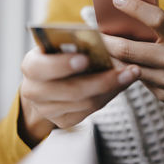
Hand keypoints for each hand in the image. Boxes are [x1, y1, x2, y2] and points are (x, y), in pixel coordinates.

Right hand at [19, 47, 139, 146]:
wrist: (44, 84)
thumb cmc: (56, 56)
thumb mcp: (58, 46)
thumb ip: (73, 45)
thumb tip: (104, 42)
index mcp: (31, 66)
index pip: (43, 67)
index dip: (63, 64)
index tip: (86, 59)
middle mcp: (34, 91)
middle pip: (71, 90)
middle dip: (103, 80)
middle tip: (127, 70)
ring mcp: (48, 110)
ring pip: (85, 102)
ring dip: (112, 88)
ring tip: (132, 74)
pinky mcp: (63, 120)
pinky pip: (90, 111)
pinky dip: (108, 96)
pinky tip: (122, 84)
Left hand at [103, 0, 163, 147]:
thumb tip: (136, 22)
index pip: (154, 17)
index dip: (132, 6)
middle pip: (126, 49)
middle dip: (106, 40)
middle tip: (97, 31)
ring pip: (126, 67)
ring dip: (112, 56)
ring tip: (105, 45)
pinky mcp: (163, 96)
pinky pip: (139, 80)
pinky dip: (129, 69)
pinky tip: (125, 62)